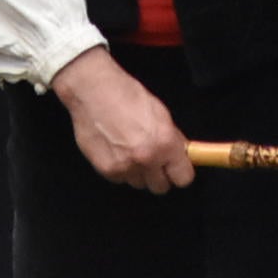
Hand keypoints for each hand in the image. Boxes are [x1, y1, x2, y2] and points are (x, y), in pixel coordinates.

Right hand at [51, 47, 193, 191]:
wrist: (93, 91)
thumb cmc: (126, 94)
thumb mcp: (160, 112)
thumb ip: (172, 139)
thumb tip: (180, 154)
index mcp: (165, 143)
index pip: (183, 178)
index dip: (179, 172)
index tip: (175, 168)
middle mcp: (147, 159)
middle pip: (161, 187)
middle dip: (159, 175)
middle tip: (153, 159)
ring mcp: (125, 167)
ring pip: (139, 184)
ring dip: (138, 172)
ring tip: (130, 150)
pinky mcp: (106, 170)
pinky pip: (121, 179)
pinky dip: (121, 168)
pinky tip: (116, 149)